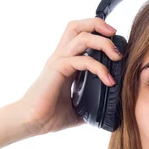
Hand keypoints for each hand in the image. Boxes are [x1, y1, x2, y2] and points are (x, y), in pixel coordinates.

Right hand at [17, 18, 123, 134]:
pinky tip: (108, 81)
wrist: (31, 123)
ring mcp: (58, 62)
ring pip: (81, 37)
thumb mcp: (80, 108)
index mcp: (66, 61)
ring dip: (103, 43)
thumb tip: (112, 111)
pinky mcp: (56, 70)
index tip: (115, 42)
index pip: (80, 34)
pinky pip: (81, 60)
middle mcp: (61, 57)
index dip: (97, 31)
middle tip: (115, 36)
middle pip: (77, 26)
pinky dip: (98, 67)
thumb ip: (94, 104)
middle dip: (98, 25)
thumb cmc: (50, 116)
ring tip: (117, 57)